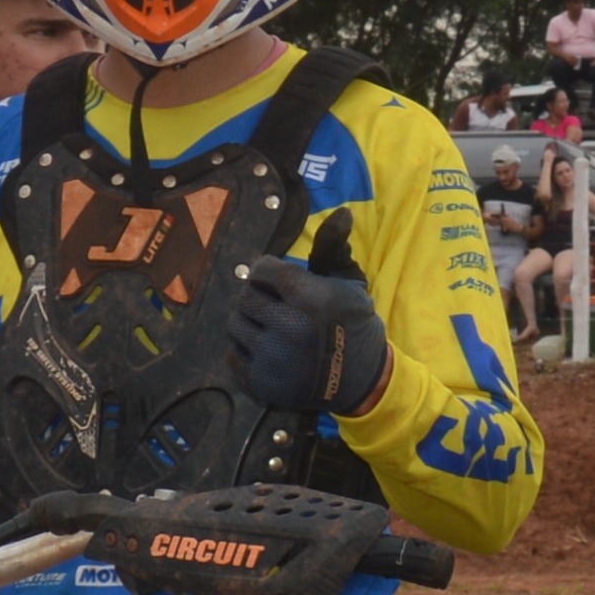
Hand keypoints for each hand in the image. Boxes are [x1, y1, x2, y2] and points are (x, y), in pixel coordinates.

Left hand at [227, 257, 390, 423]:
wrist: (362, 379)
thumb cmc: (353, 324)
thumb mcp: (349, 283)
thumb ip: (334, 248)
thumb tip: (342, 212)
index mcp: (309, 297)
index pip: (262, 270)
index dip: (269, 272)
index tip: (279, 281)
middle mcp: (288, 327)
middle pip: (245, 297)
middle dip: (259, 297)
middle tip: (276, 305)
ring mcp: (273, 358)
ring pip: (235, 325)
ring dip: (249, 323)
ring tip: (269, 326)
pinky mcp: (262, 382)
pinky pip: (232, 355)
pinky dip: (245, 351)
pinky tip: (266, 350)